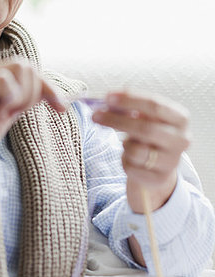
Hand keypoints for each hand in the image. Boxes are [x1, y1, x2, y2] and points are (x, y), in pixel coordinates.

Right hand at [0, 60, 66, 178]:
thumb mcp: (5, 115)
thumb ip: (23, 100)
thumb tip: (50, 93)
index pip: (30, 70)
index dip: (49, 88)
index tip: (61, 108)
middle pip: (29, 66)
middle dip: (34, 92)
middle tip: (16, 113)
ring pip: (22, 68)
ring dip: (23, 95)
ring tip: (5, 112)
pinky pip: (7, 81)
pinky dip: (12, 98)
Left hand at [92, 90, 190, 212]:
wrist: (158, 167)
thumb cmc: (148, 136)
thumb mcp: (144, 118)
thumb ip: (130, 108)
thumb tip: (108, 100)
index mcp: (181, 118)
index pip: (154, 105)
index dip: (130, 100)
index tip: (107, 97)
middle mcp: (182, 139)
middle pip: (144, 128)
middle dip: (117, 120)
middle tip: (95, 116)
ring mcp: (173, 161)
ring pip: (136, 150)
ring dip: (124, 145)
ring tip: (127, 144)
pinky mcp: (159, 179)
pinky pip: (131, 167)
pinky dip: (124, 160)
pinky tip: (131, 159)